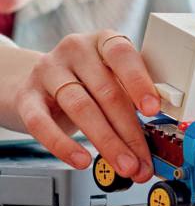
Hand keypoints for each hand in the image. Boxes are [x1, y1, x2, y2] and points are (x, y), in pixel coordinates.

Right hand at [14, 31, 160, 181]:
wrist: (34, 82)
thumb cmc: (85, 80)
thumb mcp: (111, 76)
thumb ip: (133, 93)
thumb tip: (157, 129)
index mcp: (103, 41)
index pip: (123, 56)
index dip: (140, 83)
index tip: (154, 109)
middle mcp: (75, 51)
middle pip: (107, 92)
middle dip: (129, 131)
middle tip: (143, 159)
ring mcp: (48, 71)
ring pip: (81, 108)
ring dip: (107, 142)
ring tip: (124, 164)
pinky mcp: (26, 97)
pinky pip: (43, 123)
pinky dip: (64, 145)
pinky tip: (82, 160)